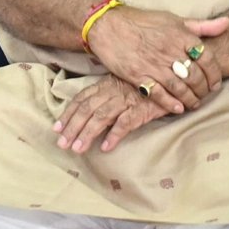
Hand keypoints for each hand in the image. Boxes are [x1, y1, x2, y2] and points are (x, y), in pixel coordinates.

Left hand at [53, 76, 169, 153]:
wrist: (171, 81)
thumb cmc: (142, 86)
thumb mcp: (119, 86)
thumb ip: (104, 97)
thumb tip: (85, 115)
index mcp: (104, 85)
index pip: (81, 99)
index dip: (68, 114)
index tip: (56, 128)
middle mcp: (111, 91)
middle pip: (87, 110)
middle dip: (72, 127)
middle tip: (62, 144)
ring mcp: (126, 99)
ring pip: (101, 117)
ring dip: (88, 133)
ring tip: (78, 148)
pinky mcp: (142, 109)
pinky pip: (125, 122)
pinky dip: (114, 135)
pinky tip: (106, 147)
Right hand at [86, 6, 226, 113]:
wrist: (107, 24)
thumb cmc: (141, 21)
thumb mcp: (173, 19)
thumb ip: (201, 25)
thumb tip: (227, 23)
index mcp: (180, 35)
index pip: (207, 59)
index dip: (215, 74)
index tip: (215, 83)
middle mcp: (169, 50)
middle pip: (195, 76)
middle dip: (203, 90)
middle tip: (204, 95)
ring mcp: (153, 64)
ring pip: (180, 87)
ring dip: (190, 99)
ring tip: (193, 104)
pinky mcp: (137, 75)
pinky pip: (158, 93)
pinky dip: (170, 103)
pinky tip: (178, 108)